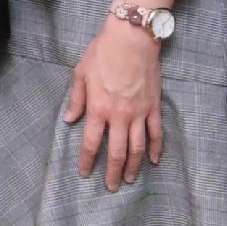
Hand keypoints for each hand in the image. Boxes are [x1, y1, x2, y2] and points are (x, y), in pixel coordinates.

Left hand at [63, 17, 163, 189]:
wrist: (132, 39)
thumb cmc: (103, 52)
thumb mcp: (81, 73)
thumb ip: (76, 99)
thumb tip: (69, 120)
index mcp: (98, 109)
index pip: (92, 143)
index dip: (88, 161)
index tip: (85, 173)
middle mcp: (119, 116)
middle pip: (117, 152)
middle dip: (113, 172)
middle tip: (112, 187)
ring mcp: (139, 113)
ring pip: (138, 147)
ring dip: (134, 166)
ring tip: (131, 180)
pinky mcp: (154, 107)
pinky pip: (156, 133)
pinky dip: (156, 148)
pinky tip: (153, 160)